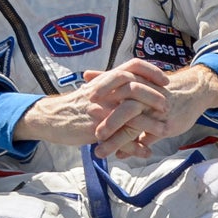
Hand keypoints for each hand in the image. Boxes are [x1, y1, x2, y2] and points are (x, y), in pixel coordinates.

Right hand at [17, 59, 169, 148]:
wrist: (50, 117)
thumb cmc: (74, 105)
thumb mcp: (94, 91)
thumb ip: (112, 88)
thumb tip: (132, 87)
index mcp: (106, 80)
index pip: (133, 65)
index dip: (151, 71)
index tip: (166, 79)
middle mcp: (105, 91)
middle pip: (136, 86)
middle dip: (154, 96)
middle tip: (166, 105)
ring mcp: (101, 109)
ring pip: (131, 113)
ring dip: (149, 123)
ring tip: (163, 130)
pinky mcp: (96, 127)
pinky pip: (120, 137)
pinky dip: (135, 146)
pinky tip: (145, 151)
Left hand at [94, 63, 217, 157]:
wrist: (193, 91)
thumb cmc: (159, 86)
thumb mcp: (137, 79)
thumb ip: (110, 78)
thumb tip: (86, 75)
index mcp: (138, 82)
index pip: (118, 84)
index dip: (102, 91)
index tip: (84, 100)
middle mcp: (147, 95)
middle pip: (126, 107)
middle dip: (109, 121)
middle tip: (94, 134)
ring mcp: (157, 111)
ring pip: (135, 126)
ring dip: (117, 140)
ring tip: (100, 152)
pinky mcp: (166, 125)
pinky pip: (147, 138)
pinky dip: (133, 148)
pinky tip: (121, 155)